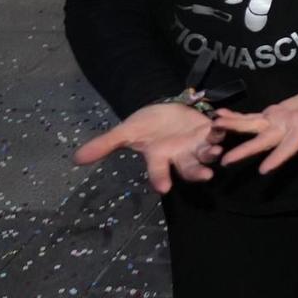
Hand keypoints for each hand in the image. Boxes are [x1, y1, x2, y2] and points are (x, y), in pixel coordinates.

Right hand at [74, 101, 223, 194]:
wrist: (164, 109)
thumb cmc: (146, 125)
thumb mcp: (126, 132)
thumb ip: (105, 145)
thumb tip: (75, 158)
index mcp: (159, 158)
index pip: (158, 172)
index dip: (160, 179)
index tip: (163, 188)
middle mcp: (180, 155)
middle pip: (189, 168)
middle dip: (197, 172)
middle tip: (205, 176)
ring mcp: (197, 143)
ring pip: (207, 152)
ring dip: (213, 151)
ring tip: (215, 150)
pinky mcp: (210, 129)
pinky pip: (219, 131)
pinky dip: (222, 129)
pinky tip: (222, 123)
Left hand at [212, 82, 297, 175]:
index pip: (291, 145)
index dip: (279, 156)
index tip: (265, 170)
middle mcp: (287, 129)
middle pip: (264, 142)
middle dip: (245, 150)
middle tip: (225, 161)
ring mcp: (278, 122)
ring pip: (252, 129)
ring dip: (234, 130)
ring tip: (213, 129)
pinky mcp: (273, 114)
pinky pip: (251, 117)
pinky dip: (236, 117)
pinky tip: (218, 117)